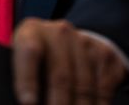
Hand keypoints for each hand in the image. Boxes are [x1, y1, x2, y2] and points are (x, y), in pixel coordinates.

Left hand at [12, 18, 126, 104]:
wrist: (68, 41)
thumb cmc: (38, 58)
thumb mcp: (23, 62)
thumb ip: (25, 79)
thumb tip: (29, 102)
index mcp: (31, 32)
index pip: (30, 53)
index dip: (28, 80)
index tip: (28, 103)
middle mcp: (59, 33)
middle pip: (61, 76)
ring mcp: (84, 41)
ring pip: (83, 86)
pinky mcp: (104, 54)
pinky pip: (103, 88)